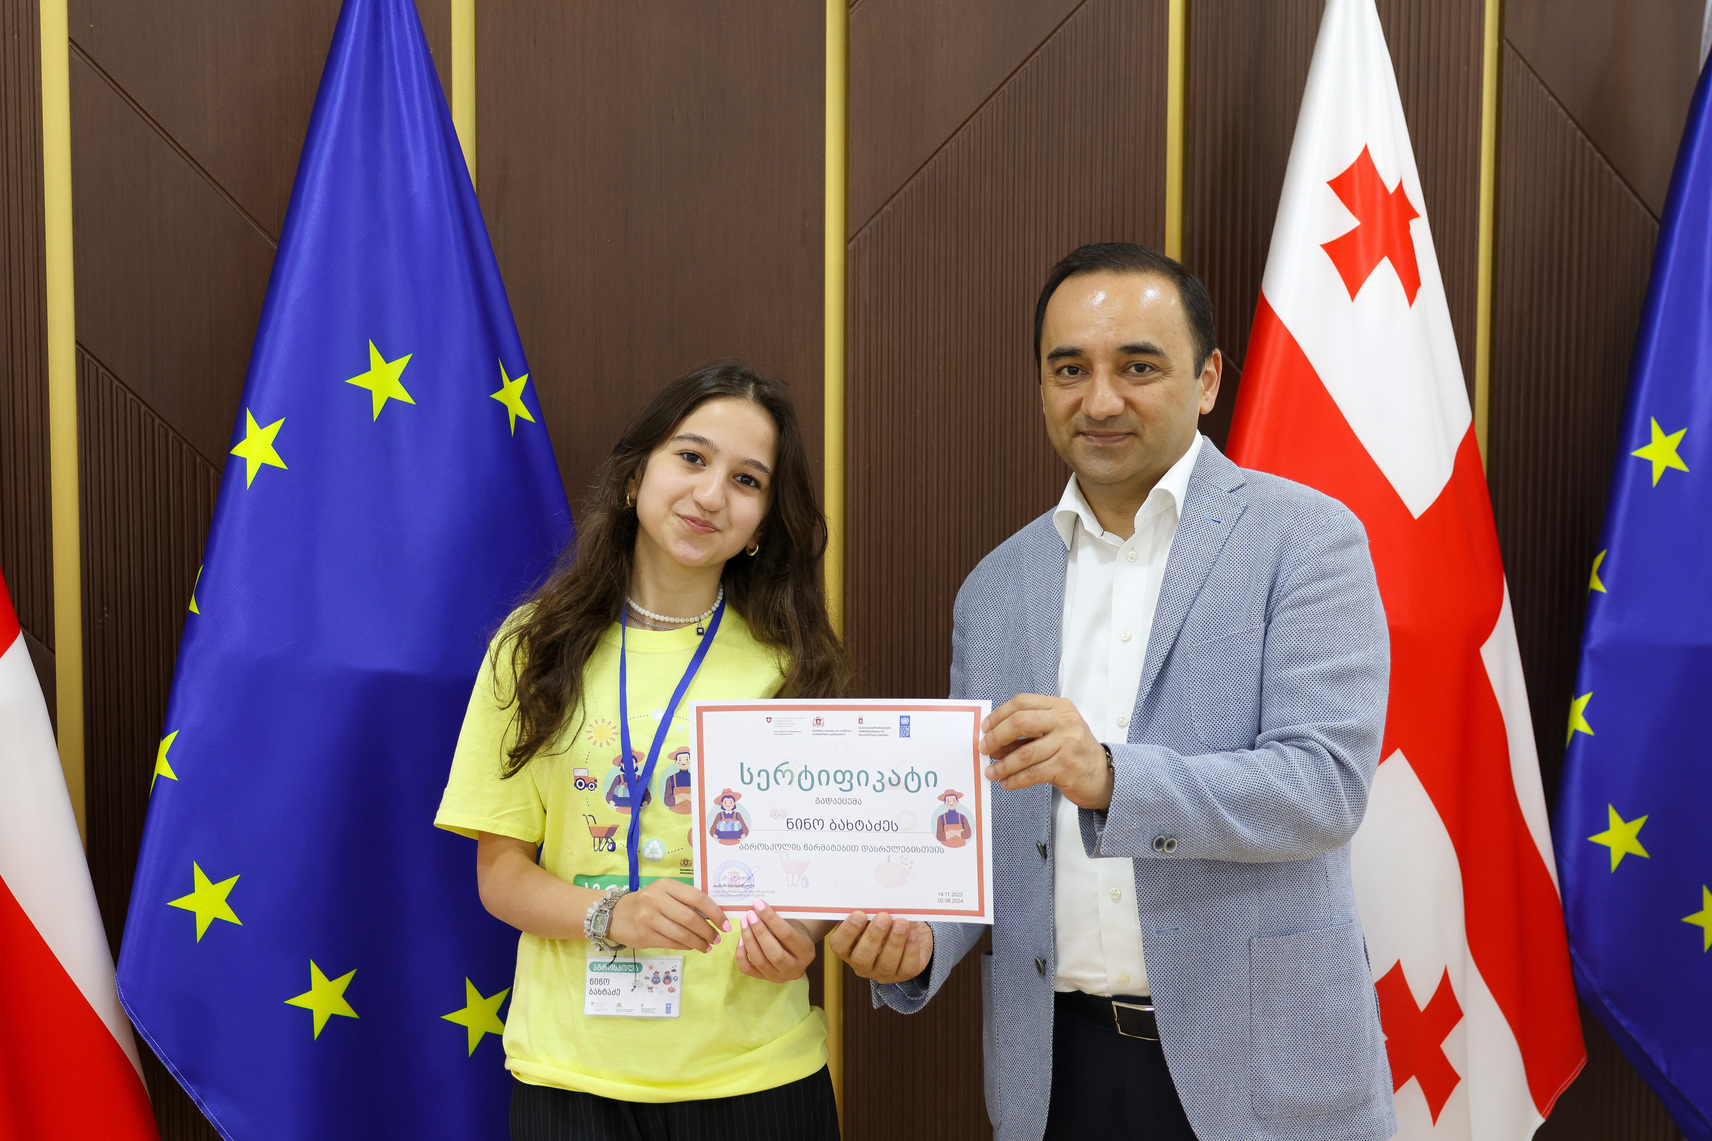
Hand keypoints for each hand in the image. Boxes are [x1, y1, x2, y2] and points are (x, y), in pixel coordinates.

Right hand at [607, 879, 728, 952]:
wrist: (615, 915)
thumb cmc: (646, 903)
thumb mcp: (664, 893)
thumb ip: (684, 901)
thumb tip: (713, 916)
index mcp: (666, 885)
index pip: (697, 898)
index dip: (715, 913)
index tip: (725, 924)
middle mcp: (656, 899)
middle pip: (691, 918)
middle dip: (708, 931)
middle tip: (716, 939)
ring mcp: (649, 918)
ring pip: (682, 934)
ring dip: (699, 942)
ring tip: (707, 946)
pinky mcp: (644, 935)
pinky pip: (672, 943)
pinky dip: (686, 946)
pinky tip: (692, 947)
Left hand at [734, 900, 819, 981]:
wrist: (796, 947)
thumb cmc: (794, 929)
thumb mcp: (793, 923)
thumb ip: (777, 919)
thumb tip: (756, 908)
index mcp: (807, 952)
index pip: (787, 934)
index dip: (771, 919)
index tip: (758, 904)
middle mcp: (795, 969)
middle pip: (773, 952)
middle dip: (759, 931)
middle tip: (749, 914)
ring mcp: (779, 977)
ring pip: (759, 961)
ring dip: (749, 939)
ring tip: (744, 922)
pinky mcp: (765, 979)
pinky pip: (747, 969)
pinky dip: (741, 954)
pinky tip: (741, 939)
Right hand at [828, 912, 932, 983]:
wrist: (911, 929)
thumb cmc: (888, 919)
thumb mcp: (876, 913)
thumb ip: (871, 910)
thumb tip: (873, 902)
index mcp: (849, 948)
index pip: (839, 945)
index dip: (847, 931)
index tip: (859, 914)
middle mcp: (864, 965)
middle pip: (862, 958)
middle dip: (873, 936)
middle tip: (883, 917)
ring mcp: (884, 973)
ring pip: (886, 964)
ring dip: (894, 941)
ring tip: (901, 923)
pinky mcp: (905, 974)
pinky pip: (907, 967)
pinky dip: (911, 949)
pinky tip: (913, 934)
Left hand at [982, 694, 1113, 808]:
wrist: (1103, 775)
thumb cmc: (1073, 752)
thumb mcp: (1054, 733)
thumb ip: (1027, 733)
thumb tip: (992, 741)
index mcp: (1059, 707)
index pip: (1022, 702)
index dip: (999, 715)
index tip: (985, 728)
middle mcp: (1065, 721)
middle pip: (1020, 722)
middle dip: (996, 737)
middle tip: (983, 749)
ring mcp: (1068, 743)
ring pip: (1024, 753)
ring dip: (1003, 765)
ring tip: (991, 772)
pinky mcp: (1067, 766)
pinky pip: (1033, 773)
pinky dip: (1015, 779)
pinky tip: (1006, 783)